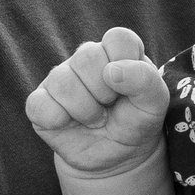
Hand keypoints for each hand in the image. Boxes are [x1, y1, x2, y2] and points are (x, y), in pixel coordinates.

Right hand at [24, 26, 169, 179]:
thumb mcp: (154, 104)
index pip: (118, 38)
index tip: (130, 89)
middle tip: (110, 107)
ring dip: (86, 110)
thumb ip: (145, 80)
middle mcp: (84, 59)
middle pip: (87, 57)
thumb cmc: (136, 122)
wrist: (118, 156)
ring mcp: (59, 78)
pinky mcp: (40, 103)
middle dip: (105, 92)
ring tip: (96, 119)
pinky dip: (59, 119)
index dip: (126, 65)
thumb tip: (111, 71)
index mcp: (115, 50)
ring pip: (63, 82)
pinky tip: (70, 124)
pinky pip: (39, 105)